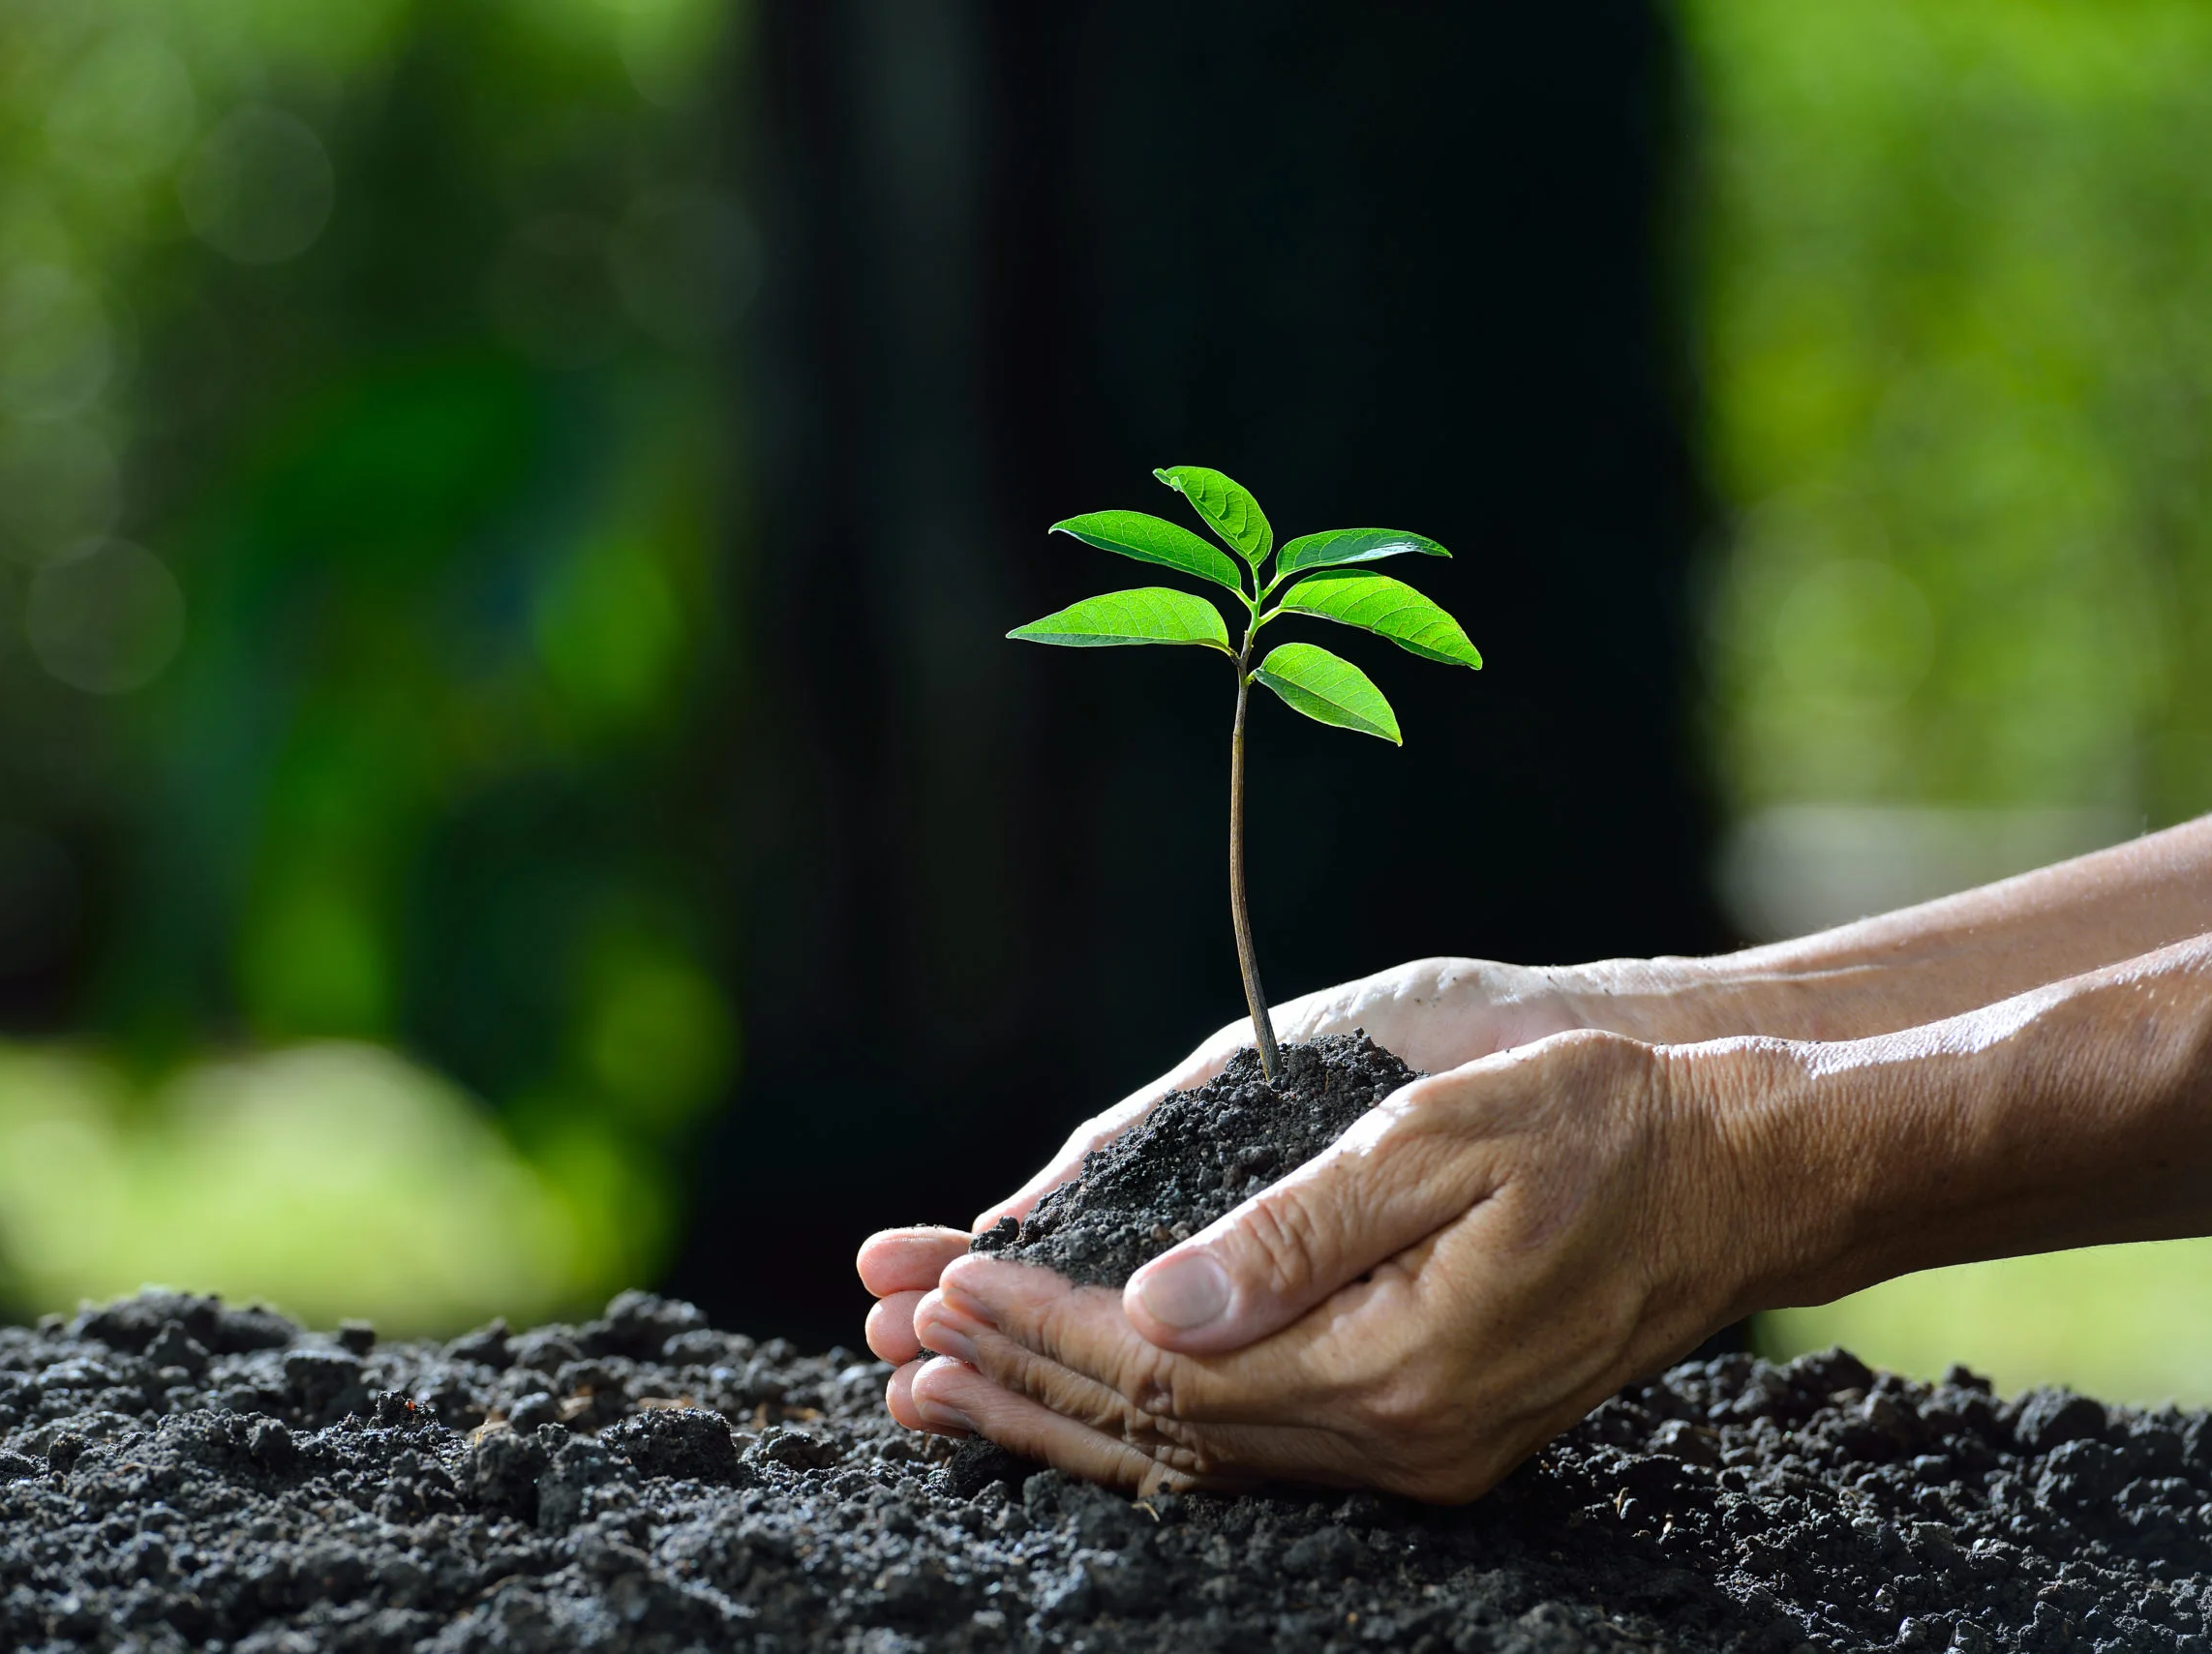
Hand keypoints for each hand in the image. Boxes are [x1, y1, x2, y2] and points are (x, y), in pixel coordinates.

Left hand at [856, 958, 1605, 1427]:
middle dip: (1018, 1383)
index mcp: (1395, 1369)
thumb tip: (1153, 1305)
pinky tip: (1085, 1402)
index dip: (1043, 1323)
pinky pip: (1253, 1455)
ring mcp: (1419, 1457)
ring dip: (1065, 1415)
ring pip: (1199, 1460)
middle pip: (1164, 1436)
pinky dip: (1151, 1425)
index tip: (940, 1278)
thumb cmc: (1602, 1128)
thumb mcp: (1440, 1142)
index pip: (1167, 1369)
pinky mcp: (1429, 1437)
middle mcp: (1399, 1442)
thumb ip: (1292, 1233)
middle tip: (890, 1350)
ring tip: (942, 1387)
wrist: (1742, 1178)